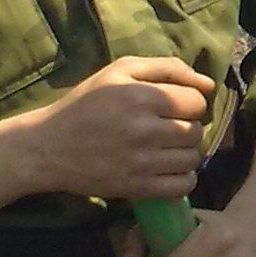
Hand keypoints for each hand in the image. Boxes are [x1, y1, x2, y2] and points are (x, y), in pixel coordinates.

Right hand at [27, 56, 212, 201]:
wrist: (47, 147)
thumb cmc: (86, 104)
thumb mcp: (120, 71)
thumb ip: (167, 68)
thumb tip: (208, 83)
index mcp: (141, 97)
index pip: (196, 102)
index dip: (189, 102)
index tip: (174, 105)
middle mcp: (144, 131)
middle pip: (195, 131)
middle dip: (187, 126)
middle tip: (167, 127)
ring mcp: (141, 163)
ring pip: (192, 158)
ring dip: (184, 152)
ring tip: (165, 147)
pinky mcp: (136, 188)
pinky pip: (182, 186)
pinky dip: (182, 178)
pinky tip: (166, 168)